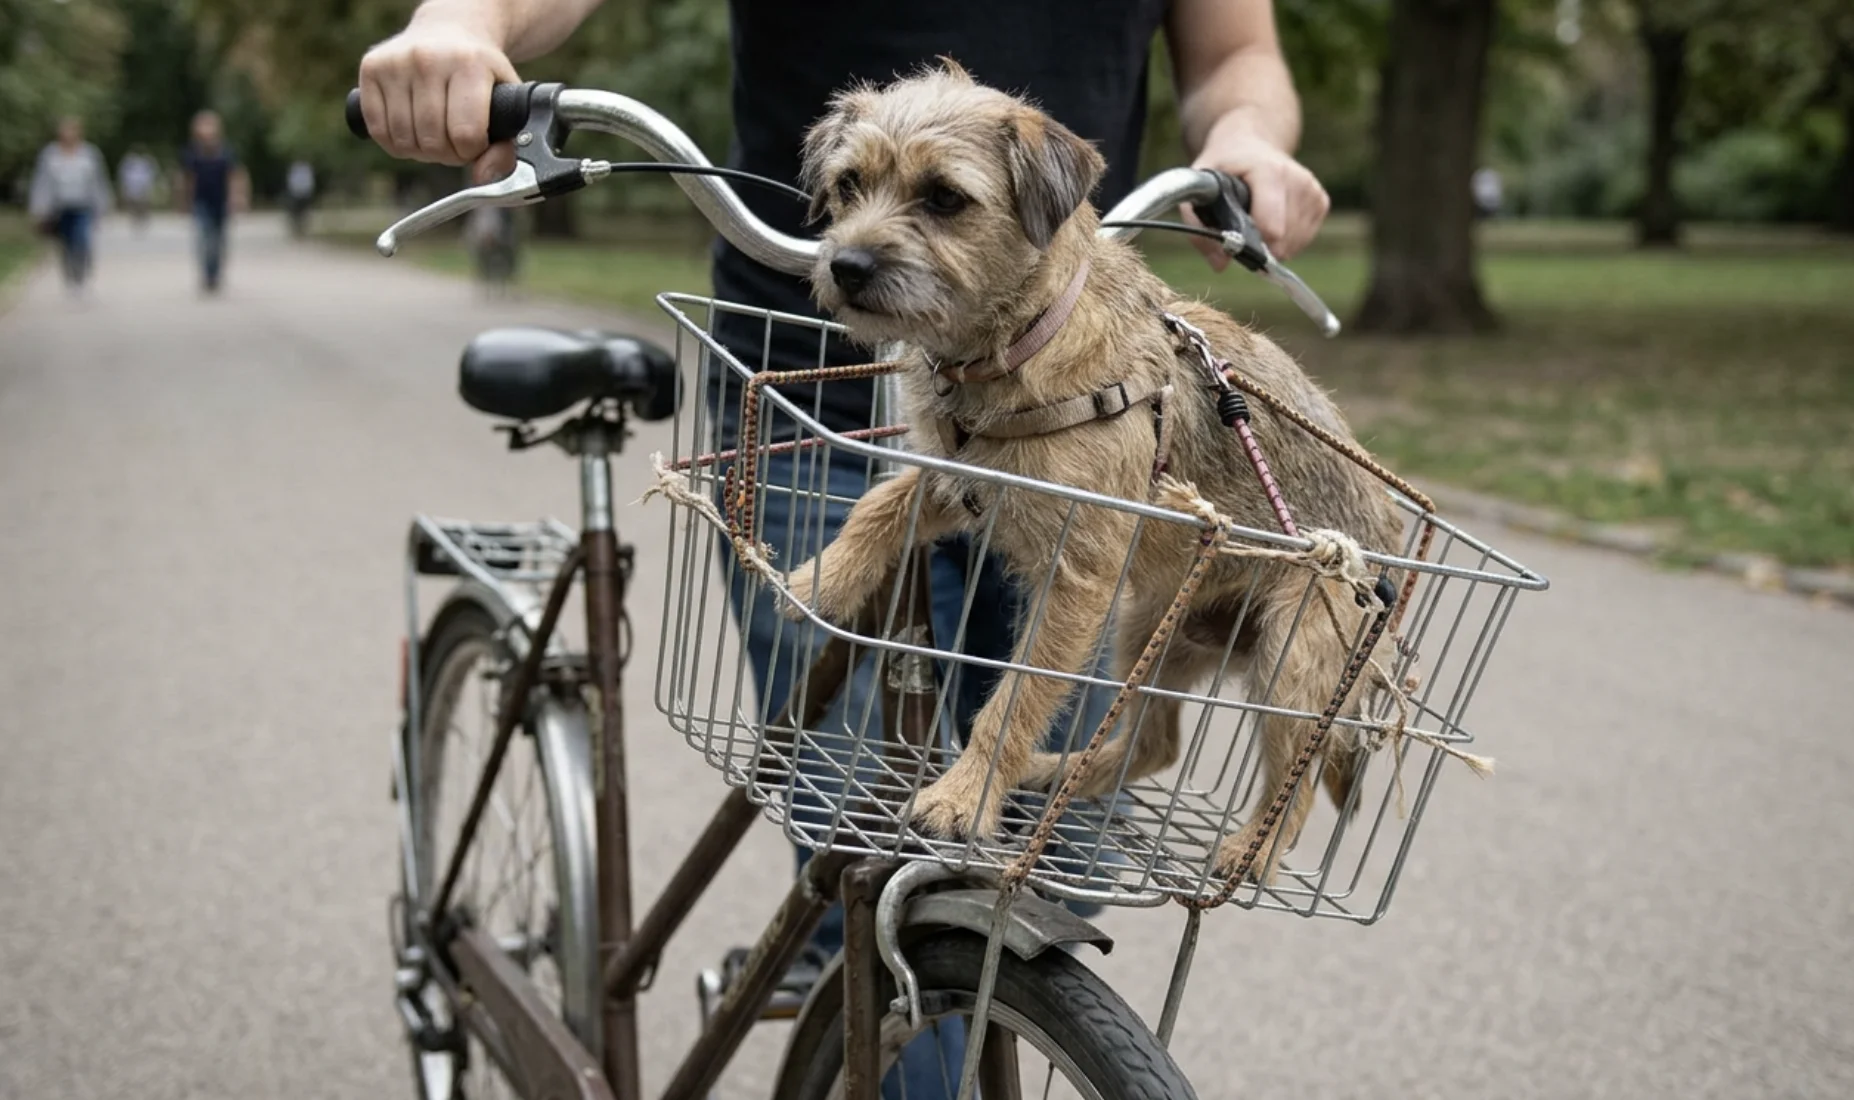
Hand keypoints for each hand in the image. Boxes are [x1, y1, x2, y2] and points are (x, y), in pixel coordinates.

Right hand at [357, 13, 519, 182]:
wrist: (448, 30)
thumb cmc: (479, 74)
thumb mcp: (505, 103)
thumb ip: (505, 147)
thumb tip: (483, 177)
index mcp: (469, 64)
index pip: (465, 134)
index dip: (471, 151)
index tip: (475, 141)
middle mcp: (428, 59)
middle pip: (432, 141)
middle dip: (447, 154)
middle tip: (455, 139)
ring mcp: (396, 62)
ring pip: (403, 140)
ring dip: (421, 151)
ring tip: (435, 132)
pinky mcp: (371, 67)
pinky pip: (378, 130)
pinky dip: (395, 143)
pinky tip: (411, 129)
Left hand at [1183, 118, 1329, 267]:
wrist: (1250, 144)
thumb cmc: (1223, 168)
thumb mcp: (1198, 189)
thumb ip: (1198, 227)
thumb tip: (1220, 265)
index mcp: (1269, 171)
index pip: (1271, 227)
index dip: (1252, 244)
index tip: (1234, 241)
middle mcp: (1298, 179)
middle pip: (1282, 241)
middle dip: (1258, 245)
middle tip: (1241, 227)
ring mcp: (1313, 190)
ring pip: (1292, 245)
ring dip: (1270, 244)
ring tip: (1256, 220)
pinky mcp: (1322, 201)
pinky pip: (1302, 241)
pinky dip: (1284, 240)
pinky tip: (1272, 220)